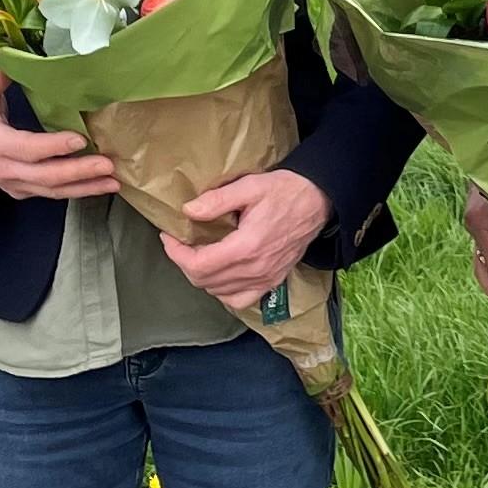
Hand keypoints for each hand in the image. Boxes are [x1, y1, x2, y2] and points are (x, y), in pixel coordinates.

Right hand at [0, 68, 117, 200]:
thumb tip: (9, 62)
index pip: (26, 148)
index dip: (52, 147)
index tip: (79, 140)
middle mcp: (5, 169)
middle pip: (45, 176)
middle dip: (78, 172)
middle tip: (106, 165)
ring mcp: (15, 184)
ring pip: (52, 190)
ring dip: (85, 187)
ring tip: (112, 182)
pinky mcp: (24, 191)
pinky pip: (53, 193)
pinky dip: (78, 191)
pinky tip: (99, 185)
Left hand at [164, 169, 329, 308]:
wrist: (318, 201)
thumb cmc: (285, 191)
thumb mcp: (250, 186)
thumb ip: (217, 200)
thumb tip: (188, 211)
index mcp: (247, 247)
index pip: (198, 265)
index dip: (176, 253)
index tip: (169, 236)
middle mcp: (256, 269)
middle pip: (204, 281)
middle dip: (184, 262)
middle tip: (180, 243)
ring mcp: (265, 279)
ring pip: (218, 292)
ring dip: (201, 277)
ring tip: (197, 255)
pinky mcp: (273, 281)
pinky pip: (240, 300)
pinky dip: (223, 292)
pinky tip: (219, 275)